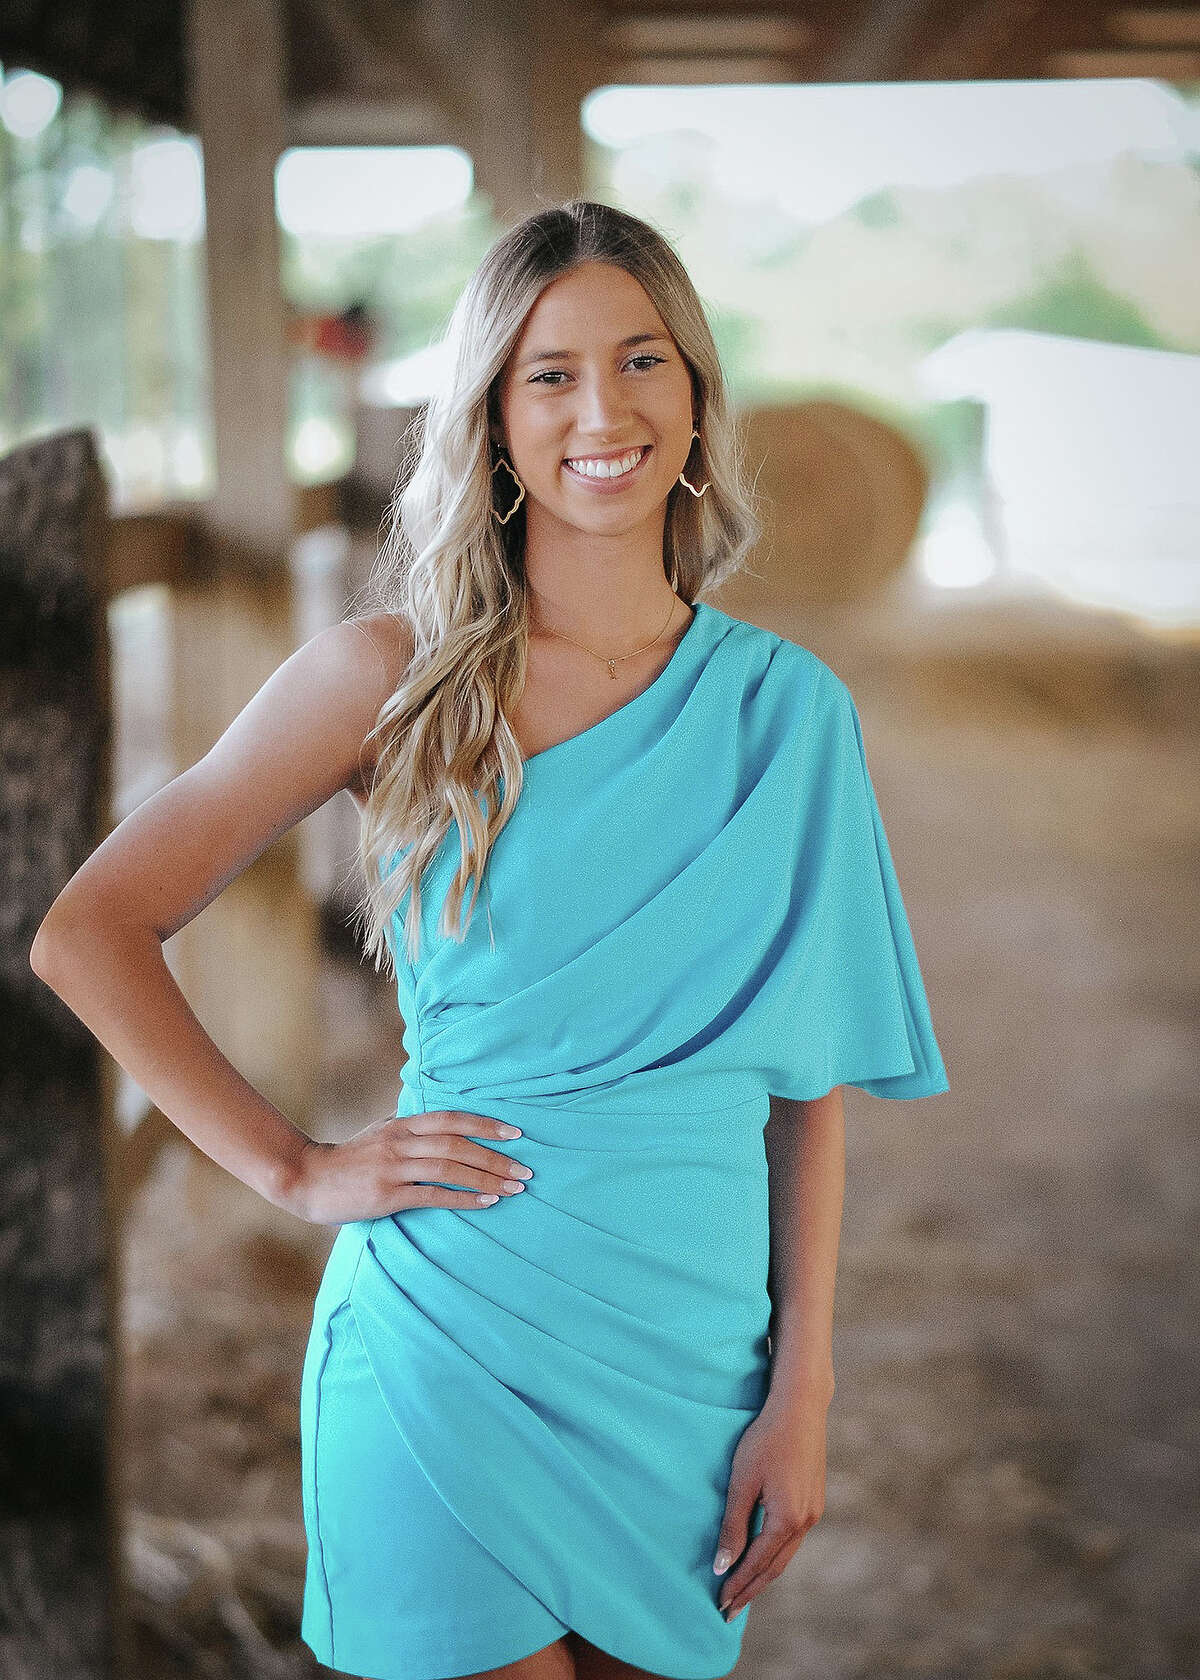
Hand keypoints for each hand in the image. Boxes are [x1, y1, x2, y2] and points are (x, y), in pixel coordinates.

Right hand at [284, 1109, 532, 1224]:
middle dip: (496, 1158)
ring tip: (515, 1188)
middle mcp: (400, 1142)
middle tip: (526, 1170)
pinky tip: (486, 1203)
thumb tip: (444, 1124)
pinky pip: (432, 1195)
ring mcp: (393, 1168)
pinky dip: (464, 1198)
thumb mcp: (381, 1132)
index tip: (517, 1134)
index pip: (452, 1119)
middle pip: (458, 1145)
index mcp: (402, 1124)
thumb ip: (410, 1127)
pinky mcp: (386, 1196)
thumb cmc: (349, 1158)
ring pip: (450, 1169)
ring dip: (487, 1179)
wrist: (307, 1179)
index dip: (486, 1125)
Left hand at [712, 1393, 830, 1621]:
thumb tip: (721, 1566)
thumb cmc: (765, 1439)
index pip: (756, 1564)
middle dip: (750, 1590)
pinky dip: (775, 1555)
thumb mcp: (742, 1481)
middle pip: (774, 1568)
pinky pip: (793, 1538)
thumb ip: (733, 1526)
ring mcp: (813, 1511)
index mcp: (787, 1520)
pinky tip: (764, 1556)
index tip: (719, 1605)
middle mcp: (805, 1522)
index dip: (737, 1586)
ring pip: (785, 1555)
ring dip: (763, 1575)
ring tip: (744, 1591)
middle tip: (728, 1612)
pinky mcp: (814, 1499)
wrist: (800, 1407)